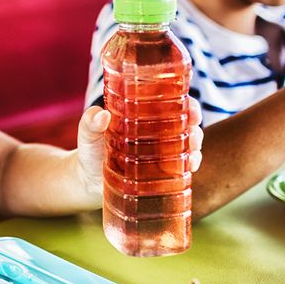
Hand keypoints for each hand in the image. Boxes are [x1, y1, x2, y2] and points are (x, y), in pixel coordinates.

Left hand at [76, 98, 203, 198]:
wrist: (88, 181)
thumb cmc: (90, 151)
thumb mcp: (88, 135)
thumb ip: (90, 123)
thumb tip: (100, 115)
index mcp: (144, 115)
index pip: (171, 102)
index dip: (186, 103)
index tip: (191, 109)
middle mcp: (157, 131)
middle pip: (185, 123)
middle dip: (195, 126)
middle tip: (194, 132)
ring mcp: (162, 151)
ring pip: (188, 143)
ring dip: (196, 146)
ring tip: (193, 154)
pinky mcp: (163, 171)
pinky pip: (182, 166)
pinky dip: (190, 165)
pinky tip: (191, 167)